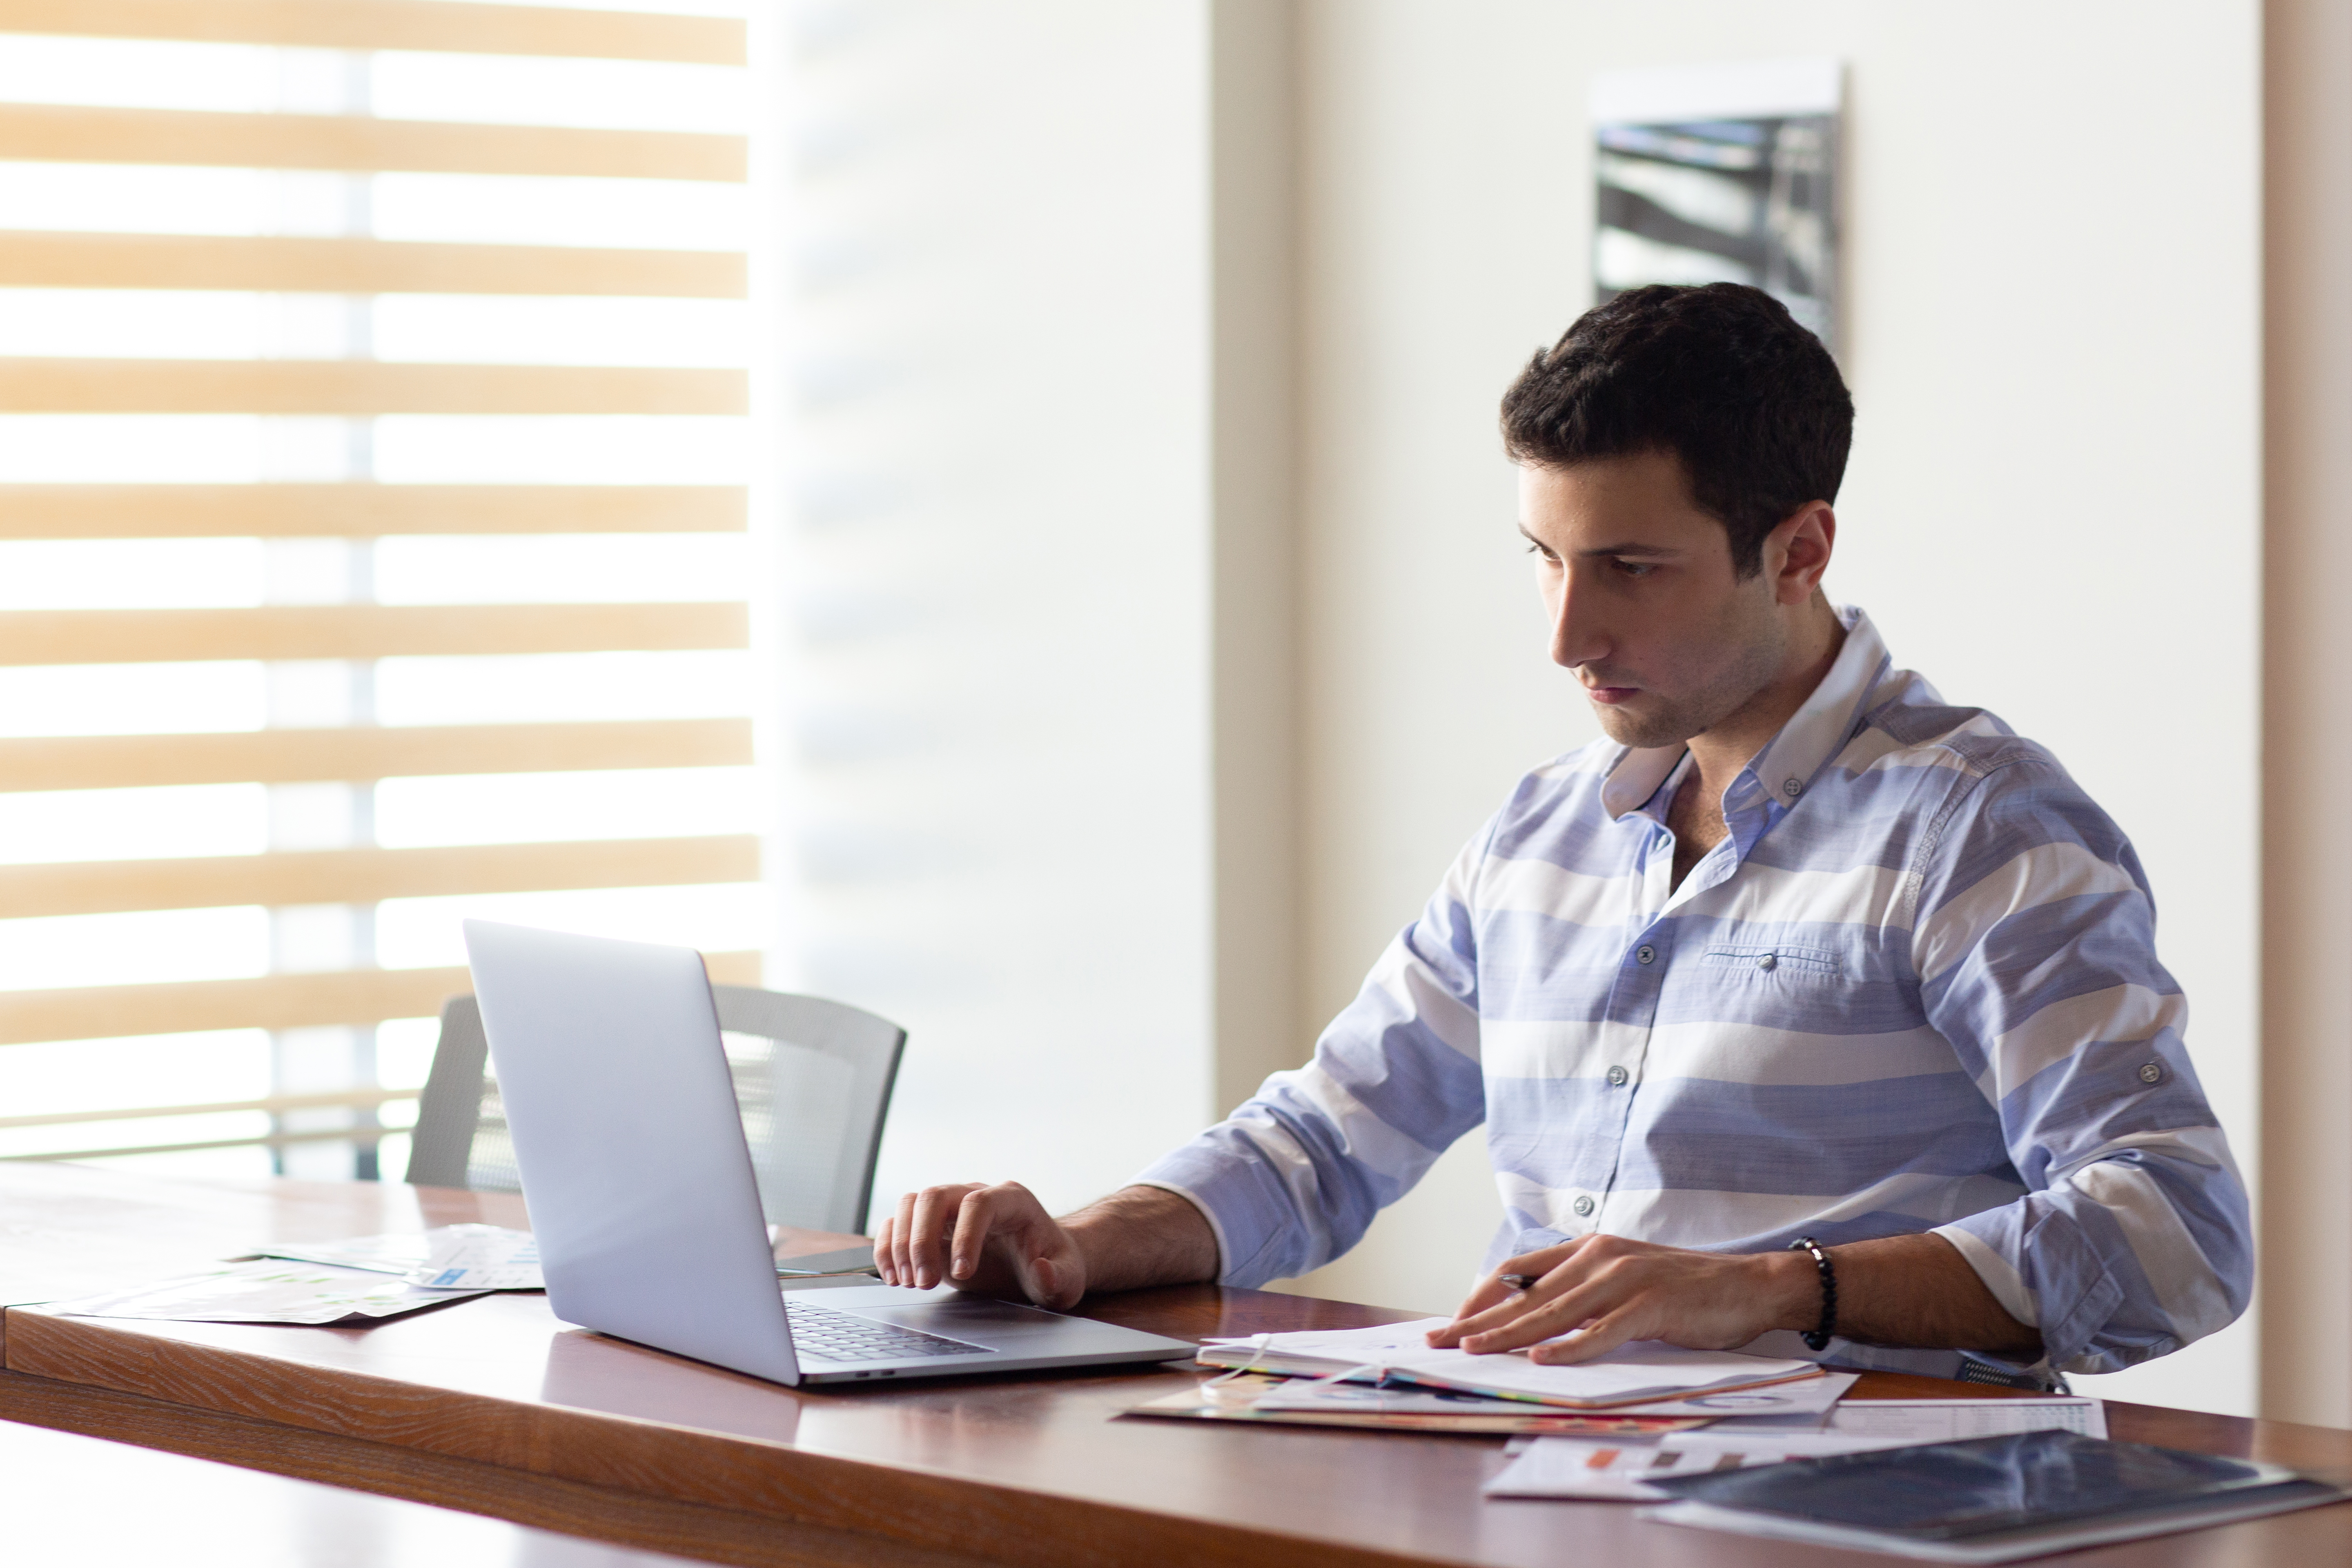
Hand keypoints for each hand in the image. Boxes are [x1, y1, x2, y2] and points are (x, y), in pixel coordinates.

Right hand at [873, 1180, 1086, 1308]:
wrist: (1040, 1264)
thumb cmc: (1055, 1266)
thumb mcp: (1067, 1278)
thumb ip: (1059, 1277)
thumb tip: (1041, 1269)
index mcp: (1013, 1201)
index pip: (979, 1203)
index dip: (965, 1235)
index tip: (962, 1274)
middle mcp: (976, 1195)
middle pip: (935, 1196)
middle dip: (922, 1240)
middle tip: (924, 1283)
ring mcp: (951, 1208)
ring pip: (912, 1204)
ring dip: (902, 1243)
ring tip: (908, 1283)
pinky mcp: (932, 1227)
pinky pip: (898, 1222)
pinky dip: (888, 1246)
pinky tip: (894, 1277)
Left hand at [1423, 1234, 1812, 1364]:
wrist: (1745, 1285)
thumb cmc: (1680, 1289)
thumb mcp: (1620, 1280)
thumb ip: (1579, 1292)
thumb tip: (1530, 1321)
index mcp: (1587, 1249)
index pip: (1518, 1271)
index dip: (1481, 1297)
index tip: (1452, 1323)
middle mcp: (1598, 1257)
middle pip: (1525, 1294)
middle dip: (1479, 1320)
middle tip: (1441, 1342)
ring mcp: (1623, 1279)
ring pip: (1554, 1311)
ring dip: (1510, 1334)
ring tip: (1474, 1351)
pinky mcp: (1650, 1305)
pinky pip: (1602, 1330)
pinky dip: (1571, 1347)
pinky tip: (1543, 1360)